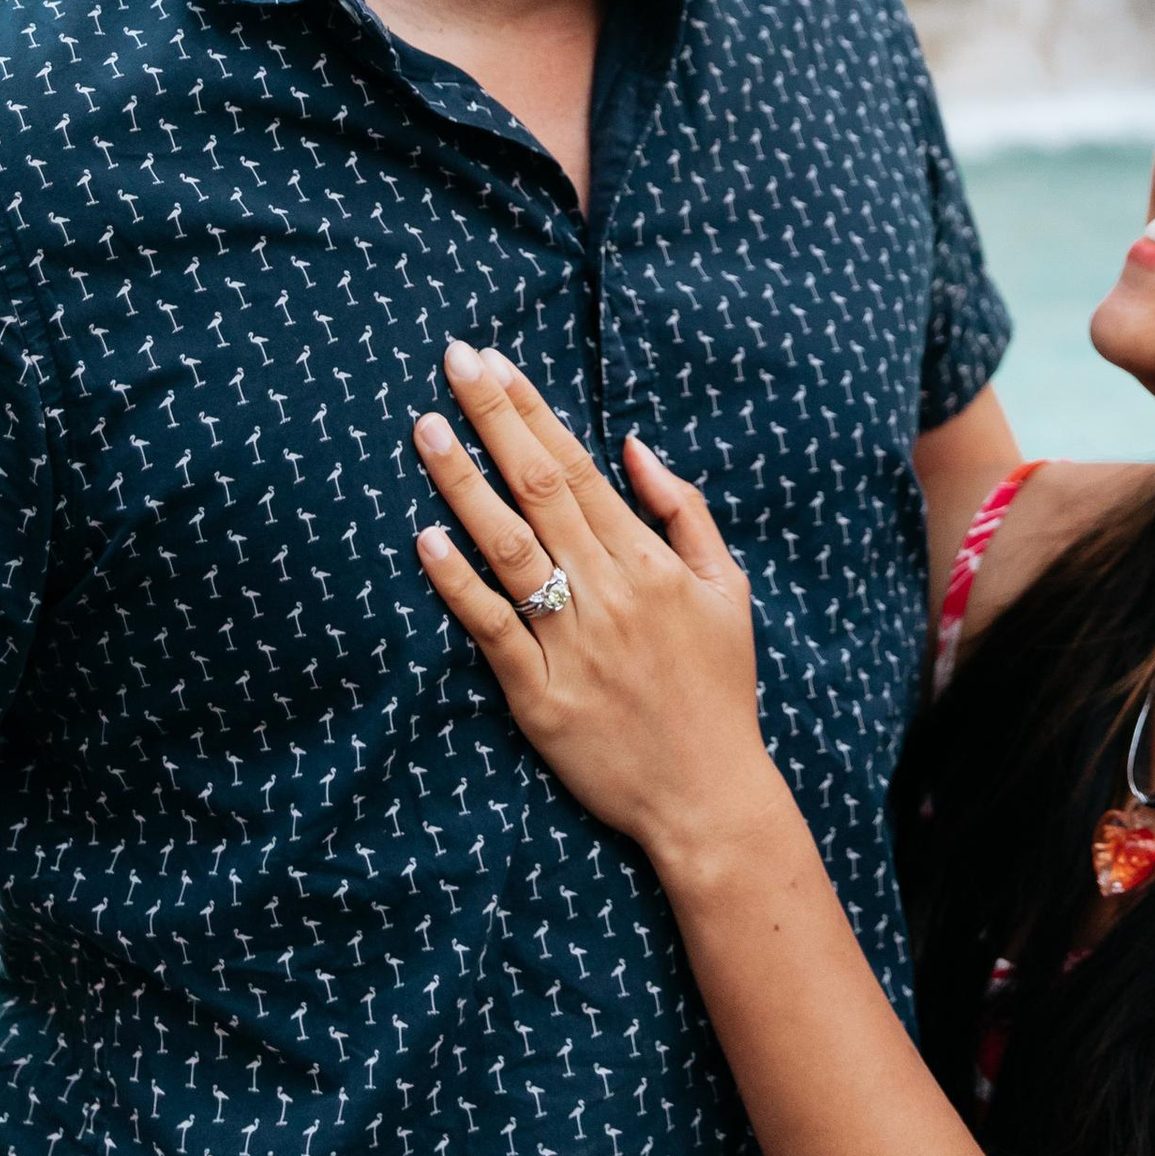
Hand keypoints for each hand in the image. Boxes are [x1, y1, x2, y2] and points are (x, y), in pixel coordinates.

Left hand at [411, 347, 781, 877]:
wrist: (709, 795)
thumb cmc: (719, 687)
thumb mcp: (729, 588)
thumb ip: (685, 512)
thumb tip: (634, 447)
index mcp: (650, 561)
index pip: (580, 466)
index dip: (534, 410)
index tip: (495, 361)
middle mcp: (608, 591)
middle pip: (540, 487)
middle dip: (493, 418)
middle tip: (453, 360)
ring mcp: (571, 642)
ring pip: (508, 547)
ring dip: (463, 484)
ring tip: (424, 429)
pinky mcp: (538, 696)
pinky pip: (492, 629)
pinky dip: (458, 583)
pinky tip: (425, 540)